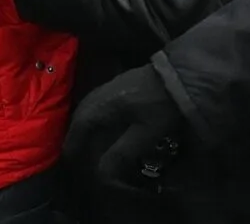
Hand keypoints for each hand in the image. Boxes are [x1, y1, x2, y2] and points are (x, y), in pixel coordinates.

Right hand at [62, 64, 185, 190]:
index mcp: (104, 105)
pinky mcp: (123, 81)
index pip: (80, 125)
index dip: (72, 144)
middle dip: (76, 133)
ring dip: (85, 122)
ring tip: (86, 138)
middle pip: (81, 113)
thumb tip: (101, 175)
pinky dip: (95, 114)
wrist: (181, 75)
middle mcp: (103, 92)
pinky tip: (104, 121)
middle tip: (74, 150)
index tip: (68, 159)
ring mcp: (113, 84)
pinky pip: (99, 100)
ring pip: (90, 105)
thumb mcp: (144, 135)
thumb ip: (121, 154)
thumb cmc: (161, 106)